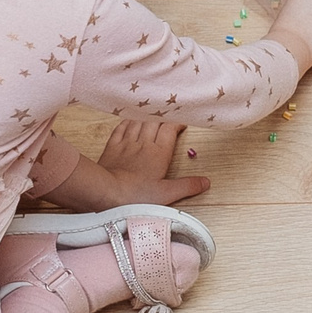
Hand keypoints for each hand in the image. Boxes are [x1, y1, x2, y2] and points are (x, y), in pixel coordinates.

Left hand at [93, 119, 209, 205]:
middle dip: (163, 119)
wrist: (106, 191)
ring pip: (138, 121)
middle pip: (154, 121)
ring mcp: (126, 143)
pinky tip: (130, 123)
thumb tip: (205, 182)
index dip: (176, 123)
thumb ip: (187, 186)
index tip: (182, 125)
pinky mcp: (112, 146)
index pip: (170, 129)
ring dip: (146, 118)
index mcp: (159, 153)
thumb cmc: (135, 195)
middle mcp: (144, 143)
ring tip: (151, 118)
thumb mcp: (166, 194)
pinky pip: (121, 127)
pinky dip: (127, 122)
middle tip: (168, 120)